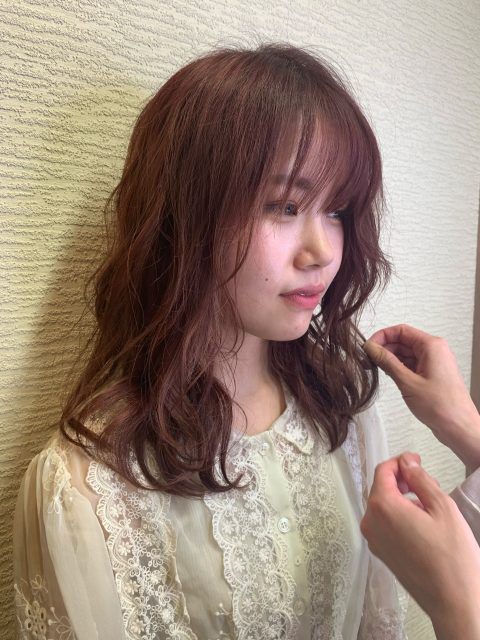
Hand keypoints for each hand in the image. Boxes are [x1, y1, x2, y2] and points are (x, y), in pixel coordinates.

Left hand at [361, 453, 479, 639]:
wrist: (453, 601)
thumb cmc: (452, 556)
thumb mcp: (442, 507)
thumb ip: (420, 479)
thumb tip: (406, 463)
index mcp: (382, 506)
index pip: (383, 471)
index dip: (401, 462)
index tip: (417, 461)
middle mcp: (371, 521)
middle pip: (381, 487)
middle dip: (402, 480)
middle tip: (427, 483)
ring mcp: (374, 539)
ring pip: (383, 505)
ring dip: (402, 498)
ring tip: (429, 506)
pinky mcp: (381, 552)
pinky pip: (385, 523)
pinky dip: (399, 515)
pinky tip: (422, 523)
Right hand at [363, 324, 479, 471]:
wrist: (458, 427)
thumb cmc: (441, 406)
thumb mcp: (407, 382)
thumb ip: (387, 362)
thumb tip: (371, 348)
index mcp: (431, 346)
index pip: (401, 331)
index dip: (382, 336)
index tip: (367, 348)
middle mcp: (434, 350)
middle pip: (402, 340)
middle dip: (384, 348)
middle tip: (367, 360)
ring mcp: (433, 362)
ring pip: (405, 352)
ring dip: (389, 358)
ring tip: (374, 369)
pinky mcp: (431, 374)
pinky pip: (411, 364)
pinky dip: (398, 367)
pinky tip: (388, 375)